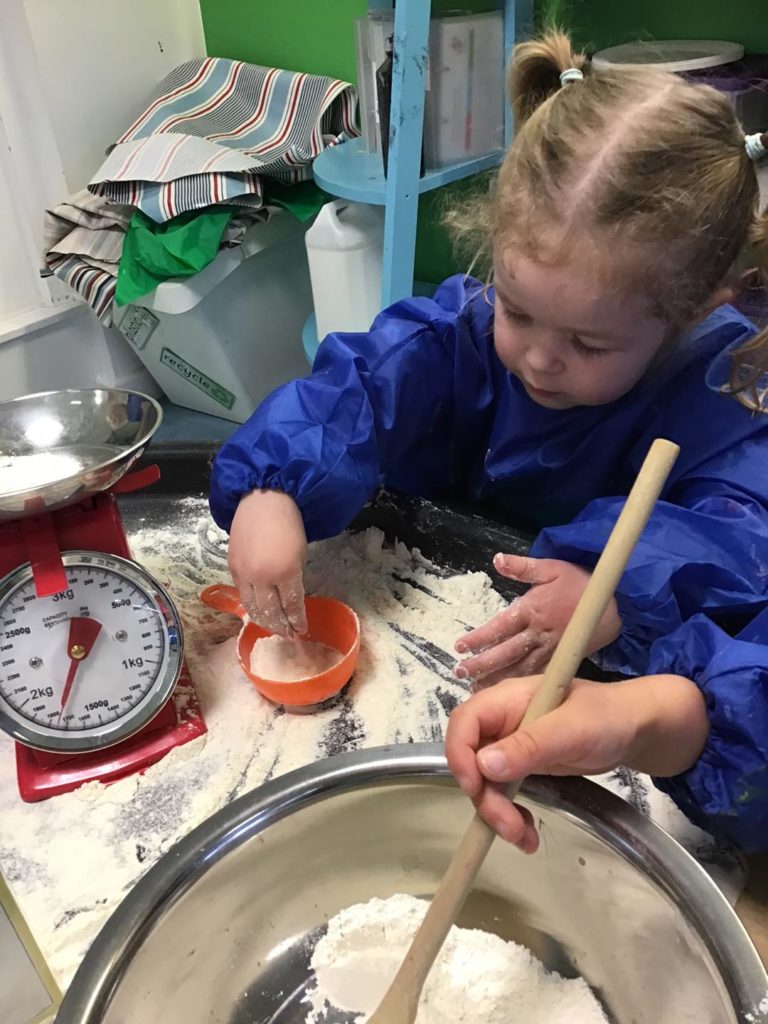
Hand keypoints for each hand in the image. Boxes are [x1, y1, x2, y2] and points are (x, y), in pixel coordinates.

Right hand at [227, 489, 307, 636]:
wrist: (263, 499)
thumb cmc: (289, 522)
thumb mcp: (300, 552)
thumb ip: (294, 578)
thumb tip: (290, 598)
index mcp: (284, 572)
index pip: (291, 606)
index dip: (297, 621)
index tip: (301, 630)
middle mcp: (261, 577)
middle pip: (269, 612)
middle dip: (280, 626)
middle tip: (288, 635)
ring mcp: (243, 573)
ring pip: (251, 607)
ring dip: (263, 620)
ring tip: (273, 627)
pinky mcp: (232, 567)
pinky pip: (242, 594)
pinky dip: (251, 605)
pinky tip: (258, 609)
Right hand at [445, 674, 708, 851]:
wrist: (637, 729)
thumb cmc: (607, 717)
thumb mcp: (572, 729)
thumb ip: (529, 745)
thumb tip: (484, 765)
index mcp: (508, 699)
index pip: (464, 722)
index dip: (460, 755)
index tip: (476, 788)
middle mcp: (503, 721)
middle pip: (471, 759)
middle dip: (485, 797)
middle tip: (510, 827)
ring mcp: (512, 745)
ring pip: (485, 782)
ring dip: (497, 813)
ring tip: (525, 839)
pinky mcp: (523, 767)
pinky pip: (503, 793)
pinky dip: (510, 815)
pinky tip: (528, 833)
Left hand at [454, 554, 620, 684]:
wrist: (614, 604)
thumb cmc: (580, 583)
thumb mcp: (551, 567)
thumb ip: (523, 566)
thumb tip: (497, 559)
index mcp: (532, 609)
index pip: (500, 626)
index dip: (480, 637)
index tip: (460, 646)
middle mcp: (538, 632)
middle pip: (506, 651)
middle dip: (482, 663)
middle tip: (460, 672)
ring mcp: (550, 648)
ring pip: (519, 667)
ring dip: (497, 678)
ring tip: (475, 688)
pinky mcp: (561, 658)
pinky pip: (538, 674)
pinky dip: (521, 685)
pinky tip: (506, 694)